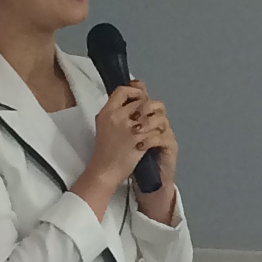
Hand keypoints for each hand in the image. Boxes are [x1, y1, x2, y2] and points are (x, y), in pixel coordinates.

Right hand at [77, 81, 150, 200]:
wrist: (105, 170)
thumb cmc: (105, 150)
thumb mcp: (104, 125)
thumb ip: (115, 111)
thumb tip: (131, 98)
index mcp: (107, 112)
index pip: (122, 90)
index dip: (134, 91)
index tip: (139, 98)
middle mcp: (117, 117)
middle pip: (140, 100)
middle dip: (149, 107)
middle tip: (150, 116)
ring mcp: (128, 128)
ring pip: (150, 113)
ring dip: (156, 119)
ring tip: (155, 126)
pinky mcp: (138, 140)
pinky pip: (154, 129)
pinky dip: (157, 133)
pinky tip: (155, 137)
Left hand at [130, 91, 178, 218]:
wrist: (144, 180)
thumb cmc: (129, 158)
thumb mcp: (120, 135)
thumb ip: (120, 119)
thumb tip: (112, 102)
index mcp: (145, 116)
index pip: (146, 96)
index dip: (138, 90)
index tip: (129, 95)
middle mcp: (157, 122)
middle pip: (157, 104)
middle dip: (143, 107)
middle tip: (133, 116)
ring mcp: (165, 134)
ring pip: (162, 118)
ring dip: (147, 122)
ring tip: (136, 132)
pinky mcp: (169, 146)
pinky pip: (162, 137)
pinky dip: (150, 140)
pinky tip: (140, 146)